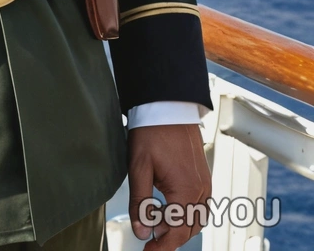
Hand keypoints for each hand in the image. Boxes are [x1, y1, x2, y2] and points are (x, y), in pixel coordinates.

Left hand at [128, 124, 211, 247]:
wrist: (168, 106)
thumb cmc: (153, 131)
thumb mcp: (139, 167)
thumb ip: (140, 202)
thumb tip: (142, 231)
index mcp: (186, 190)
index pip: (177, 232)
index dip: (162, 246)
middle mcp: (200, 190)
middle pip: (189, 229)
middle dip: (169, 237)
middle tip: (149, 239)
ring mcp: (205, 183)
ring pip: (196, 219)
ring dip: (178, 226)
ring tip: (156, 223)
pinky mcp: (203, 177)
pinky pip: (199, 205)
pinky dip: (185, 214)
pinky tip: (168, 208)